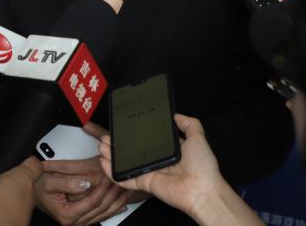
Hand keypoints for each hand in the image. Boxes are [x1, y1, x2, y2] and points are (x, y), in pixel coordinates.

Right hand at [35, 123, 128, 224]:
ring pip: (105, 212)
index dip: (103, 187)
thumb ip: (67, 182)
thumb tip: (85, 183)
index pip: (93, 201)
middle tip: (121, 179)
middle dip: (114, 192)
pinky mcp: (83, 218)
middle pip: (102, 207)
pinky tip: (122, 203)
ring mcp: (80, 221)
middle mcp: (75, 221)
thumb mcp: (49, 181)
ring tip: (127, 187)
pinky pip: (103, 215)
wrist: (33, 193)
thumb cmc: (39, 188)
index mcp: (68, 214)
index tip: (110, 175)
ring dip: (117, 200)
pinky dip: (114, 209)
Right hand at [98, 114, 225, 217]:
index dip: (134, 134)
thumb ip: (188, 124)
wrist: (203, 190)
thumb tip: (177, 115)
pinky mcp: (145, 184)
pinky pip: (126, 179)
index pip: (147, 139)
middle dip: (118, 144)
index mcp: (168, 150)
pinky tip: (104, 164)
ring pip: (126, 164)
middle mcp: (158, 160)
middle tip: (108, 136)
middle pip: (132, 151)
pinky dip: (113, 173)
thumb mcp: (198, 138)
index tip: (124, 127)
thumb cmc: (203, 167)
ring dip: (112, 156)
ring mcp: (150, 172)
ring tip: (102, 146)